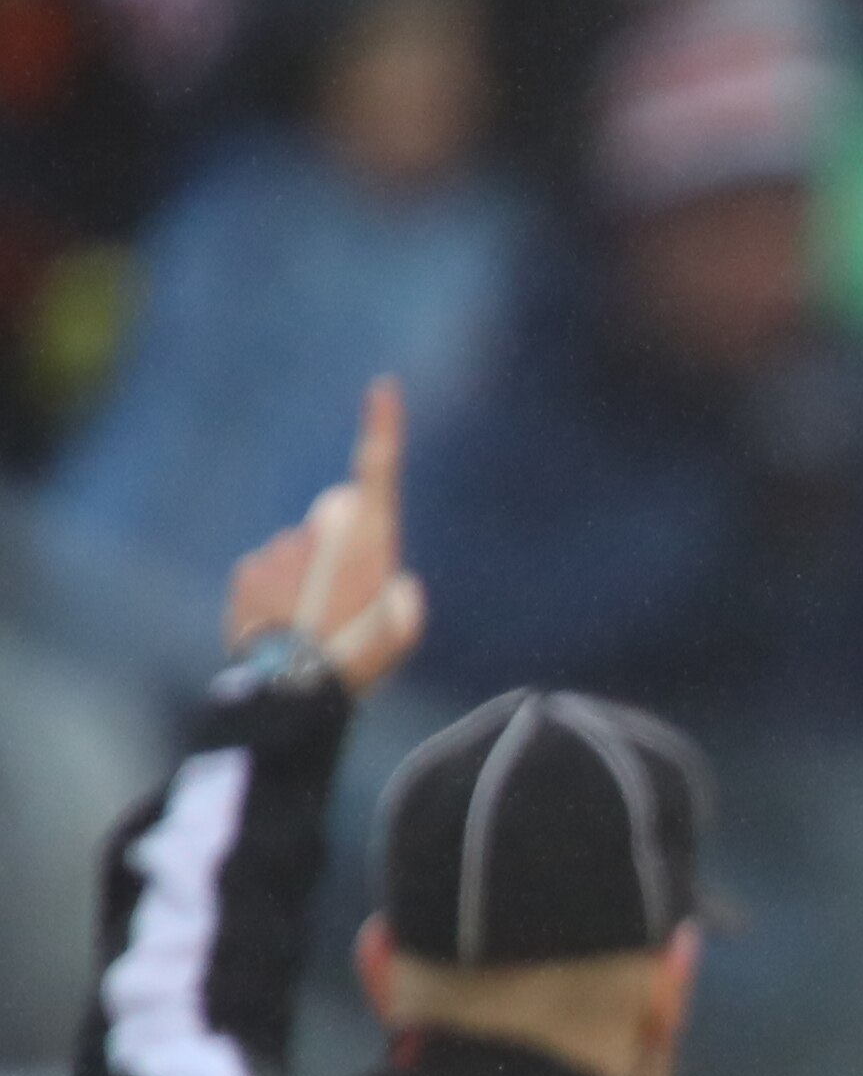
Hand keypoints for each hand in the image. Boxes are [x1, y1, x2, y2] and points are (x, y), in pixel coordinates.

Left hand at [223, 378, 426, 692]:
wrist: (292, 688)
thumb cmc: (360, 661)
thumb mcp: (402, 633)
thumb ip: (402, 600)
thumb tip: (394, 586)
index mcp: (370, 538)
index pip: (377, 470)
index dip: (381, 428)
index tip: (383, 388)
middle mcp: (323, 530)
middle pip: (338, 518)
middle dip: (341, 544)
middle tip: (345, 599)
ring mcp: (283, 545)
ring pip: (300, 550)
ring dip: (306, 577)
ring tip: (311, 624)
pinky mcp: (248, 566)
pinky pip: (267, 571)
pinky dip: (275, 593)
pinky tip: (284, 627)